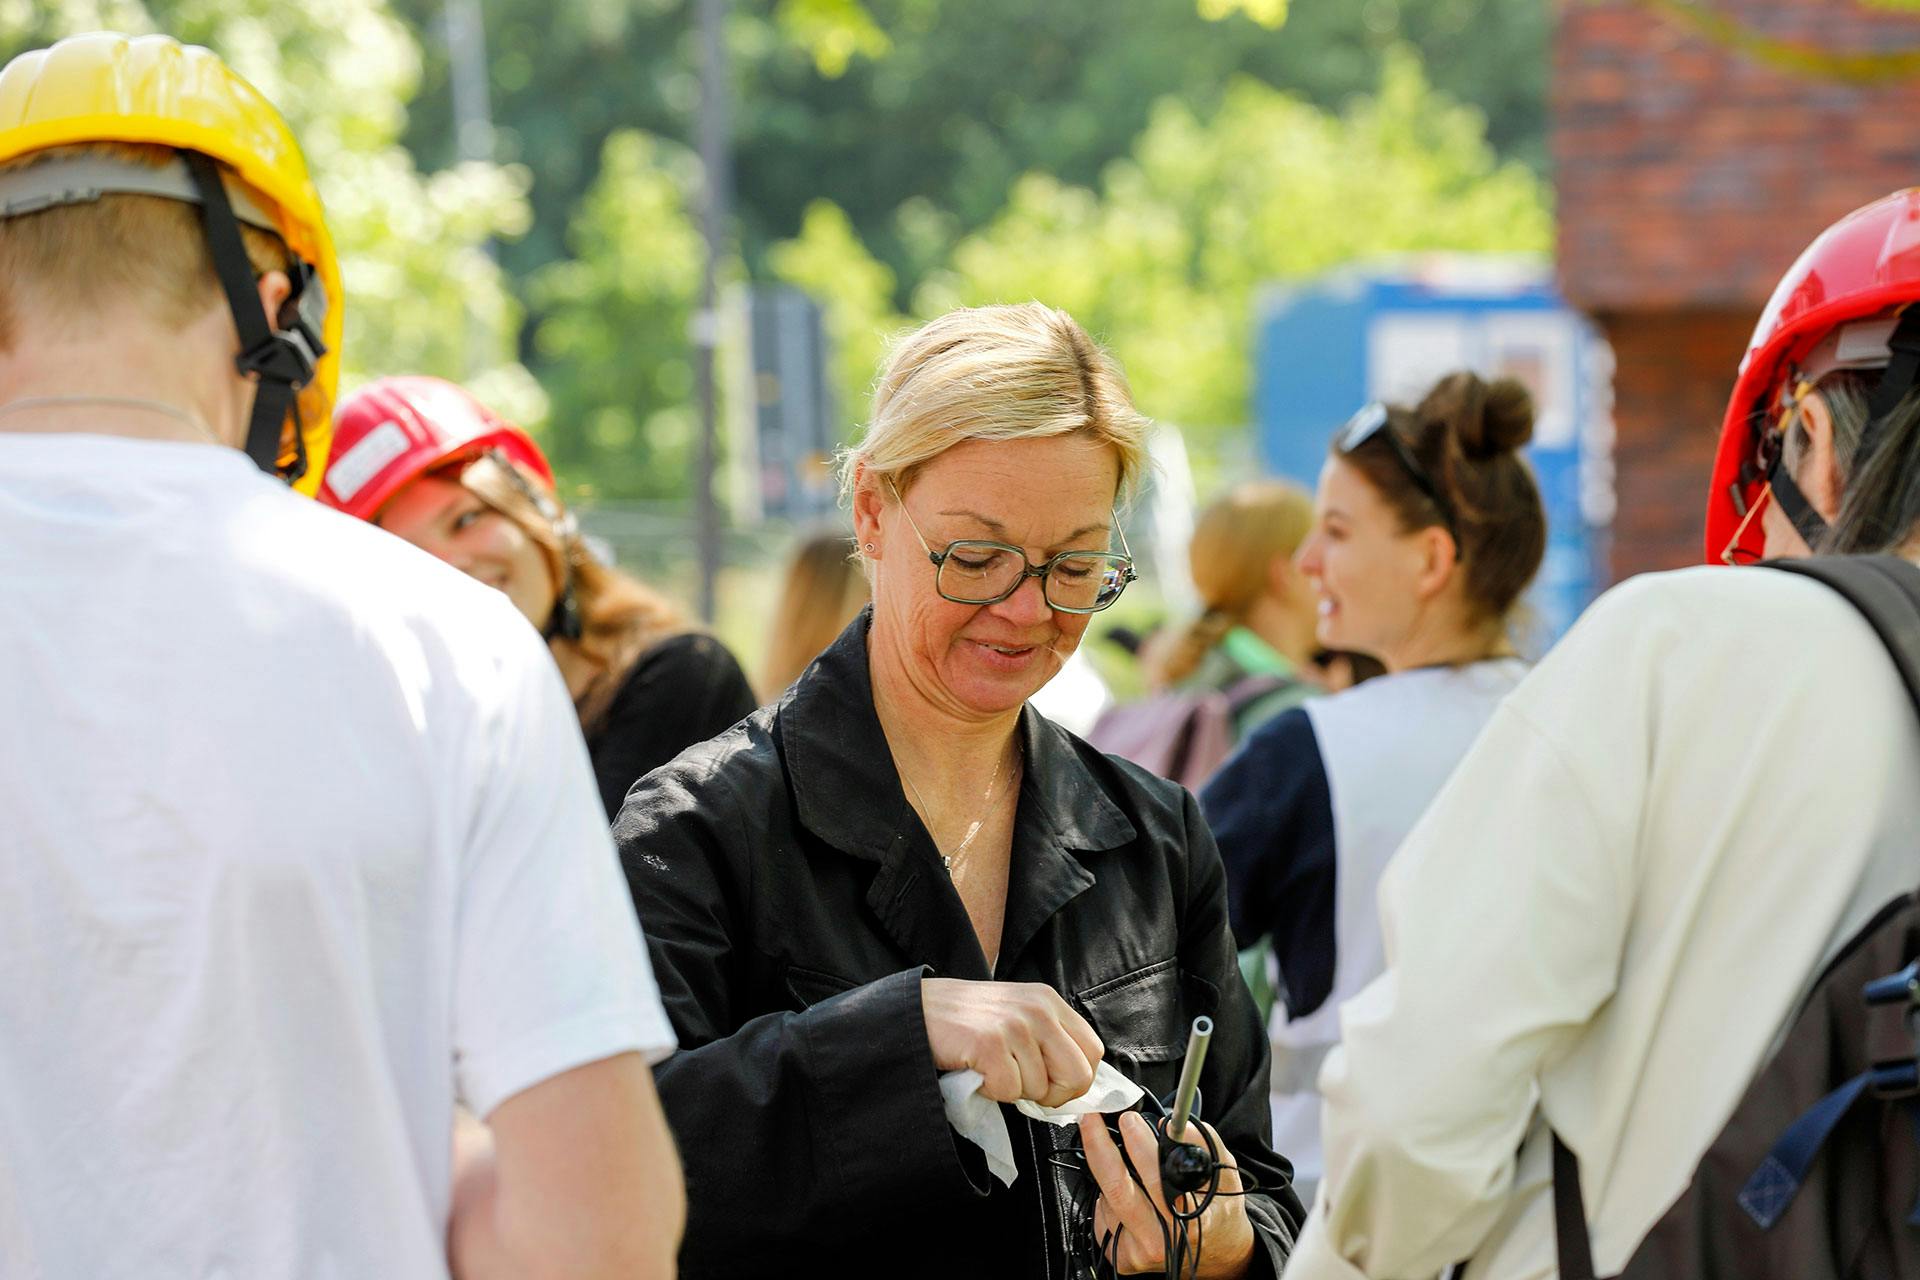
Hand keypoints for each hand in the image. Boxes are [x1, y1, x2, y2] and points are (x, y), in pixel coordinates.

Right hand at [922, 977, 1103, 1106]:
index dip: (1076, 1080)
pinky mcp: (990, 1044)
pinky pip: (1009, 1091)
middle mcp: (1038, 1009)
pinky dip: (991, 1090)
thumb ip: (1049, 1040)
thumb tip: (1076, 1085)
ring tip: (990, 1066)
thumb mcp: (1019, 1014)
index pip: (1093, 1052)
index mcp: (1050, 1001)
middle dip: (1053, 1095)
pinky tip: (977, 1069)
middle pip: (1078, 1076)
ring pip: (1039, 1089)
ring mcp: (1015, 1025)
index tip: (1052, 1086)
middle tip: (1024, 1087)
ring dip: (1013, 1090)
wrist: (919, 1010)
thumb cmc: (968, 1019)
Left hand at [1077, 1112, 1255, 1278]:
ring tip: (1129, 1163)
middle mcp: (1161, 1242)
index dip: (1139, 1146)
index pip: (1157, 1180)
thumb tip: (1167, 1123)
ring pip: (1107, 1199)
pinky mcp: (1122, 1257)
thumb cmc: (1219, 1209)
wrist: (1217, 1252)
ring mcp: (1137, 1253)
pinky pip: (1103, 1214)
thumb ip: (1202, 1143)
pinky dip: (1108, 1194)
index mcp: (1190, 1223)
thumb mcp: (1224, 1172)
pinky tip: (1129, 1192)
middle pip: (1117, 1188)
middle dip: (1099, 1146)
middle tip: (1093, 1119)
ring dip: (1109, 1171)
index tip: (1129, 1120)